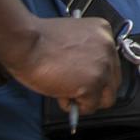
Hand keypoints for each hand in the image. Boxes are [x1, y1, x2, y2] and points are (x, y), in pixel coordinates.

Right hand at [0, 16, 123, 116]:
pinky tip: (60, 95)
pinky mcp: (92, 84)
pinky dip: (74, 107)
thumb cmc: (38, 39)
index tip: (83, 79)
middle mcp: (109, 48)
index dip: (95, 75)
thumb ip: (85, 53)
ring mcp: (103, 67)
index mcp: (104, 31)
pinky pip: (89, 107)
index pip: (111, 62)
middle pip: (113, 82)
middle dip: (95, 91)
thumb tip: (85, 74)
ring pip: (106, 98)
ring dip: (87, 101)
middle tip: (76, 92)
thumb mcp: (71, 38)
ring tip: (67, 94)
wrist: (25, 43)